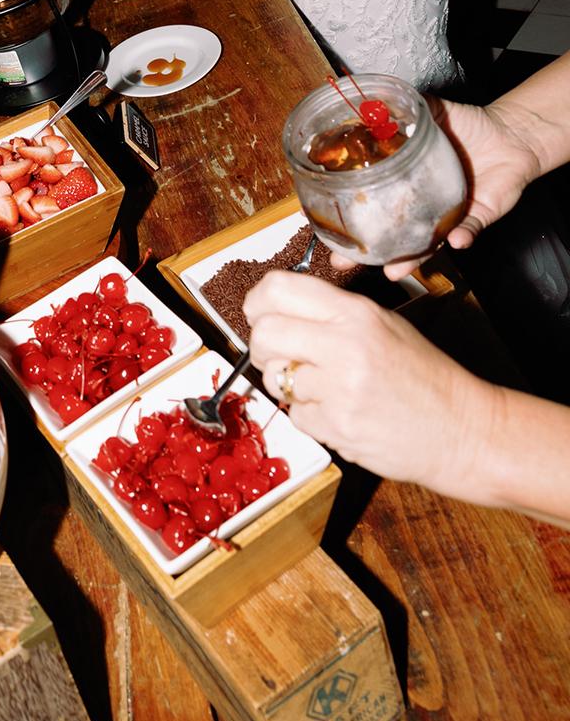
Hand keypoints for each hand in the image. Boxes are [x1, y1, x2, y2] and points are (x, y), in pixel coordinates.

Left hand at [245, 271, 486, 491]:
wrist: (462, 430)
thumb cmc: (425, 376)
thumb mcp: (384, 324)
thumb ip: (332, 313)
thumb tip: (276, 309)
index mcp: (356, 313)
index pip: (279, 289)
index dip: (258, 301)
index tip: (258, 312)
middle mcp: (345, 346)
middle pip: (265, 334)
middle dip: (262, 346)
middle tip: (278, 354)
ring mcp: (339, 390)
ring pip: (275, 379)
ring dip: (289, 385)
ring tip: (322, 387)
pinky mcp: (338, 428)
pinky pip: (296, 417)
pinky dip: (310, 417)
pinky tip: (339, 412)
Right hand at [328, 95, 542, 281]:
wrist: (512, 134)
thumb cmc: (470, 125)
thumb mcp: (432, 111)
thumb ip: (405, 108)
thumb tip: (371, 100)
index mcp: (405, 181)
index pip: (369, 202)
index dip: (346, 215)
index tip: (320, 224)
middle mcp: (421, 204)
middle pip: (388, 235)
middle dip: (366, 254)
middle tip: (342, 261)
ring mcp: (447, 216)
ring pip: (424, 246)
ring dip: (410, 260)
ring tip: (394, 269)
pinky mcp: (476, 219)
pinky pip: (467, 232)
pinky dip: (461, 237)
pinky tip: (455, 241)